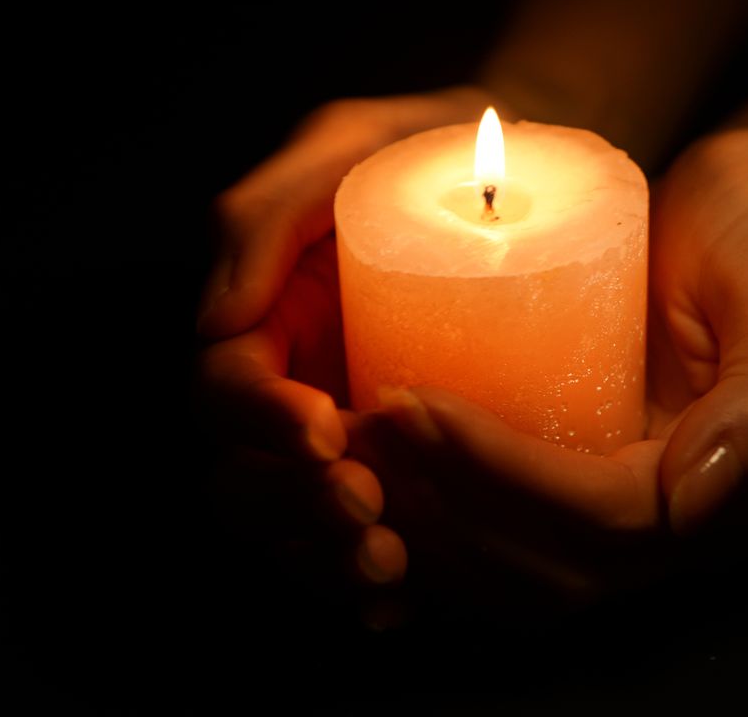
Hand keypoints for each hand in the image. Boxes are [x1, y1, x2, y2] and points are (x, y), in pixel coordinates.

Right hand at [197, 88, 504, 598]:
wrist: (526, 180)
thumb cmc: (430, 147)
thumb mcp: (346, 146)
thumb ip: (270, 210)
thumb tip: (220, 317)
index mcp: (267, 320)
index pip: (223, 389)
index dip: (257, 421)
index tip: (322, 428)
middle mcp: (294, 385)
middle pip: (247, 475)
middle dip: (293, 505)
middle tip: (366, 509)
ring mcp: (346, 433)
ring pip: (297, 524)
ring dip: (327, 557)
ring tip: (390, 566)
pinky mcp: (404, 465)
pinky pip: (366, 539)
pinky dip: (369, 583)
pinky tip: (405, 601)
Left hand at [356, 127, 747, 615]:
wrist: (744, 203)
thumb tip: (690, 508)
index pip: (603, 520)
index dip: (499, 474)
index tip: (412, 402)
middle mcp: (690, 522)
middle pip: (551, 567)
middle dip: (448, 504)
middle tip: (369, 426)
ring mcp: (638, 517)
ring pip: (521, 576)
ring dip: (431, 529)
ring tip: (360, 449)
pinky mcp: (588, 491)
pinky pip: (509, 545)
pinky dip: (442, 532)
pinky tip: (382, 481)